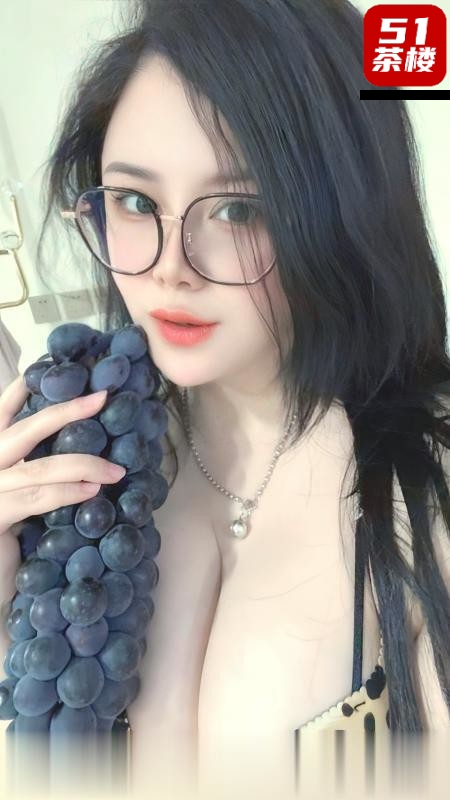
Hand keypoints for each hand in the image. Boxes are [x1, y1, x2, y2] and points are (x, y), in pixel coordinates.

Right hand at [0, 375, 124, 602]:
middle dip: (67, 411)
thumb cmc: (5, 539)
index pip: (1, 414)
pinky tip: (91, 492)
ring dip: (82, 464)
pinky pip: (37, 498)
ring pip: (38, 467)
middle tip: (102, 398)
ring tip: (114, 470)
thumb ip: (34, 471)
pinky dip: (67, 492)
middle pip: (24, 429)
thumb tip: (80, 450)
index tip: (52, 368)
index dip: (20, 391)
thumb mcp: (18, 497)